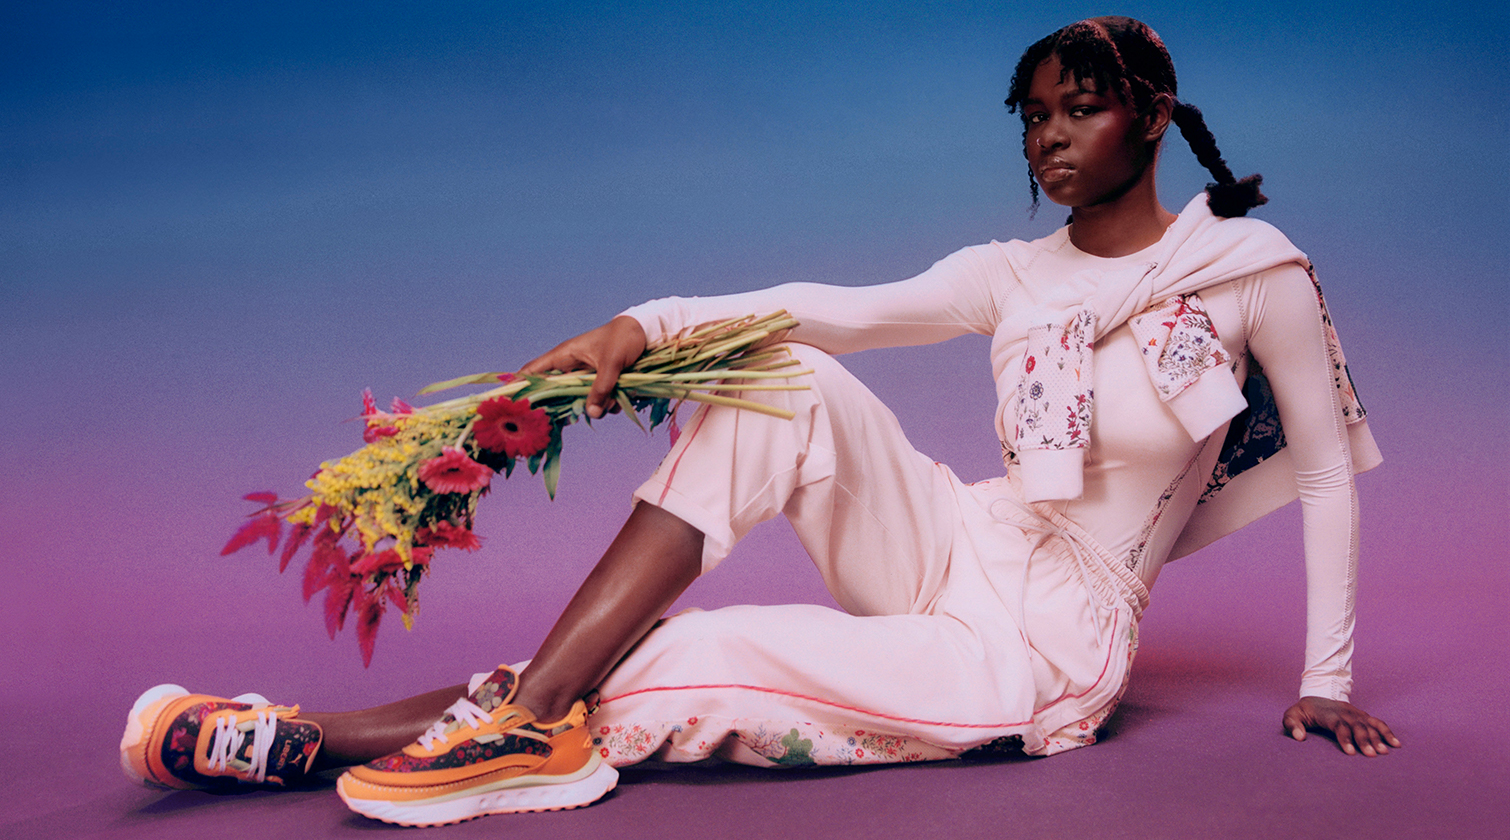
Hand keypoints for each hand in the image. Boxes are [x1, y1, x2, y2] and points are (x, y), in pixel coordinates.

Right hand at [519, 316, 647, 418]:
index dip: (521, 385)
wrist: (646, 332)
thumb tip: (593, 414)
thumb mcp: (612, 363)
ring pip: (580, 400)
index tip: (514, 405)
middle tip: (566, 418)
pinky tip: (620, 399)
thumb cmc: (623, 338)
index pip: (534, 371)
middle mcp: (572, 367)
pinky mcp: (600, 382)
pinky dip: (608, 403)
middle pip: (556, 393)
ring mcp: (586, 376)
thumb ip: (602, 389)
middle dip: (564, 406)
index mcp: (565, 355)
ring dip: (595, 404)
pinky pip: (598, 400)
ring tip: (612, 399)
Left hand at [1282, 696, 1399, 756]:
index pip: (1339, 726)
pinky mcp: (1363, 716)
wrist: (1316, 696)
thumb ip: (1292, 725)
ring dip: (1378, 738)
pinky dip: (1387, 732)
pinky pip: (1378, 723)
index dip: (1345, 738)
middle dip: (1365, 740)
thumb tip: (1300, 737)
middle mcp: (1345, 713)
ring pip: (1369, 725)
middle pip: (1357, 726)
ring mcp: (1356, 714)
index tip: (1350, 753)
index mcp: (1328, 714)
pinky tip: (1396, 744)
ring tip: (1385, 752)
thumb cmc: (1304, 711)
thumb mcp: (1291, 715)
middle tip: (1372, 755)